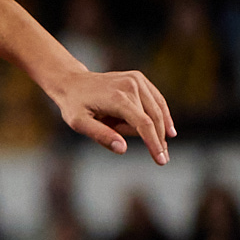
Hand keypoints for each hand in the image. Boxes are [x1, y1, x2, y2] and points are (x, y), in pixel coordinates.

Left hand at [47, 66, 173, 163]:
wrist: (72, 82)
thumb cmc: (73, 105)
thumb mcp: (79, 123)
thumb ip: (101, 135)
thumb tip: (123, 149)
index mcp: (117, 98)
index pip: (144, 124)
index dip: (154, 143)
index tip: (162, 160)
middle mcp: (130, 85)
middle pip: (153, 118)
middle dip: (157, 139)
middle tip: (162, 159)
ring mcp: (136, 79)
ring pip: (157, 109)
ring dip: (159, 128)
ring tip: (160, 147)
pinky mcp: (138, 78)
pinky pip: (156, 99)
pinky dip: (161, 114)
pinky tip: (168, 129)